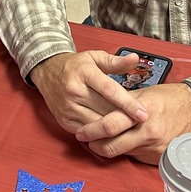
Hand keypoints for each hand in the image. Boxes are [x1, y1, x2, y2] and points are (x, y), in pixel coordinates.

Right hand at [29, 50, 148, 134]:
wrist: (47, 72)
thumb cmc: (75, 65)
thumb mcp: (94, 57)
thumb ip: (116, 61)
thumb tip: (135, 59)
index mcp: (84, 73)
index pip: (110, 90)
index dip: (129, 104)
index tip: (143, 114)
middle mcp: (74, 91)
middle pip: (105, 110)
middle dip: (126, 118)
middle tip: (141, 122)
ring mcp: (68, 107)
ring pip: (97, 124)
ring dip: (114, 128)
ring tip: (129, 128)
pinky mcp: (64, 120)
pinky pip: (87, 132)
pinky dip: (101, 134)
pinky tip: (111, 132)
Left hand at [74, 82, 190, 164]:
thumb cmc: (168, 98)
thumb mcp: (143, 93)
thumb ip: (120, 103)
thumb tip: (98, 108)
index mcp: (142, 112)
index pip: (110, 125)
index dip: (91, 130)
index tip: (81, 132)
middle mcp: (148, 132)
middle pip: (112, 146)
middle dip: (95, 144)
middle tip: (86, 140)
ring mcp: (154, 147)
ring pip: (122, 153)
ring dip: (108, 148)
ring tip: (100, 141)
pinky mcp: (159, 157)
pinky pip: (135, 156)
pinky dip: (126, 151)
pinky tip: (122, 143)